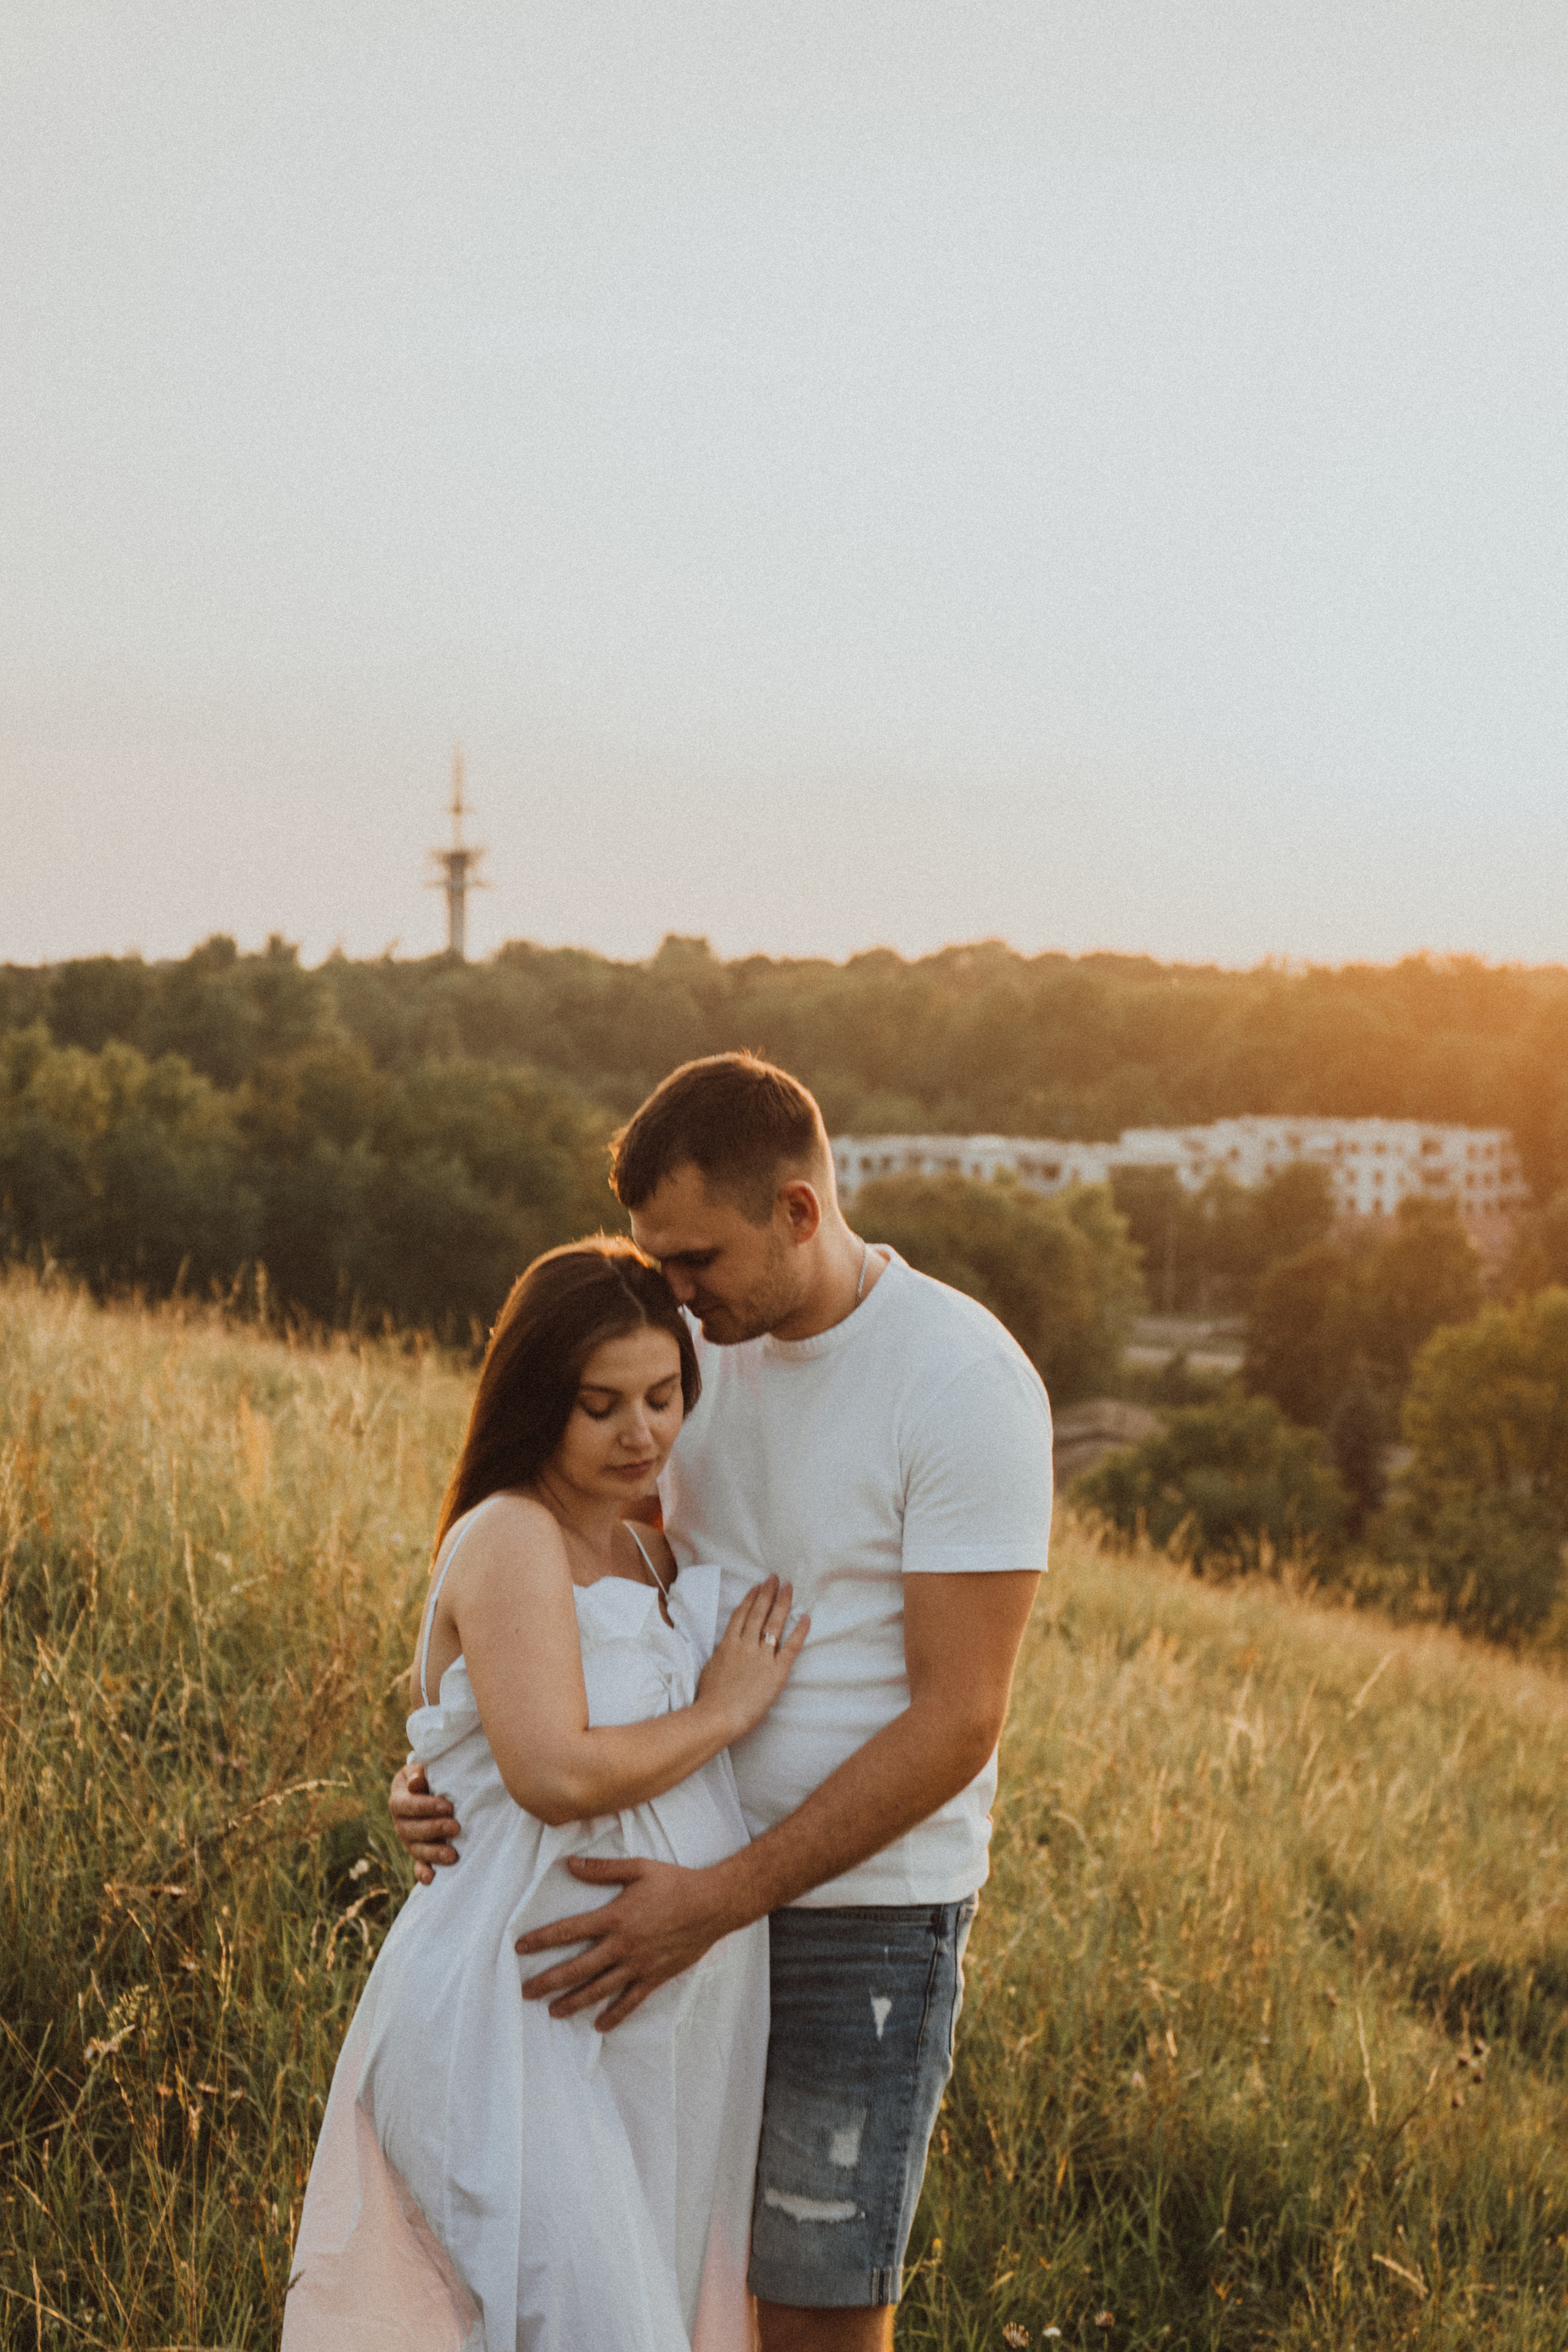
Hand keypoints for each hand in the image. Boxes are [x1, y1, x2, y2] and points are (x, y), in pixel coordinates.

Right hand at [390, 1761, 461, 1885]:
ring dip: (433, 1853)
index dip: (426, 1807)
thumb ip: (419, 1774)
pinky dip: (423, 1872)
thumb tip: (417, 1783)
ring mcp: (409, 1840)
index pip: (407, 1805)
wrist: (426, 1788)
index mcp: (398, 1800)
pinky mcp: (419, 1853)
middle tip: (456, 1828)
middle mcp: (400, 1823)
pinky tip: (431, 1879)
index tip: (449, 1807)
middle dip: (434, 1830)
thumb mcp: (421, 1770)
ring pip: (416, 1849)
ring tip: (453, 1855)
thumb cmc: (427, 1776)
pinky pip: (418, 1865)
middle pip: (411, 1830)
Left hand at [515, 1855, 733, 2028]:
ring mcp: (638, 1966)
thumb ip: (602, 1869)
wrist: (712, 1905)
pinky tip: (600, 2027)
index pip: (568, 1931)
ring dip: (573, 2003)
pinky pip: (630, 2002)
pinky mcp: (654, 1977)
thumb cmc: (675, 1883)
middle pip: (577, 1969)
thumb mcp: (638, 1868)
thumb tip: (569, 1864)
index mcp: (614, 1918)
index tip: (520, 1948)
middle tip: (525, 1992)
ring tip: (553, 2012)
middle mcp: (621, 1946)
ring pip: (599, 1990)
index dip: (541, 1940)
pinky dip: (614, 2016)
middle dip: (548, 1982)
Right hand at [696, 1575, 808, 1740]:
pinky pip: (791, 1647)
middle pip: (758, 1613)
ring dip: (782, 1603)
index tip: (757, 1586)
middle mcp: (745, 1645)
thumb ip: (722, 1656)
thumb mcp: (711, 1669)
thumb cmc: (709, 1698)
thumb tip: (727, 1650)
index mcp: (728, 1644)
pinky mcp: (776, 1671)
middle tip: (775, 1577)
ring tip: (788, 1587)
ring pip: (774, 1623)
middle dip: (768, 1592)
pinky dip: (799, 1631)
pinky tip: (806, 1618)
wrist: (717, 1715)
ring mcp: (761, 1657)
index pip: (741, 1615)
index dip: (750, 1598)